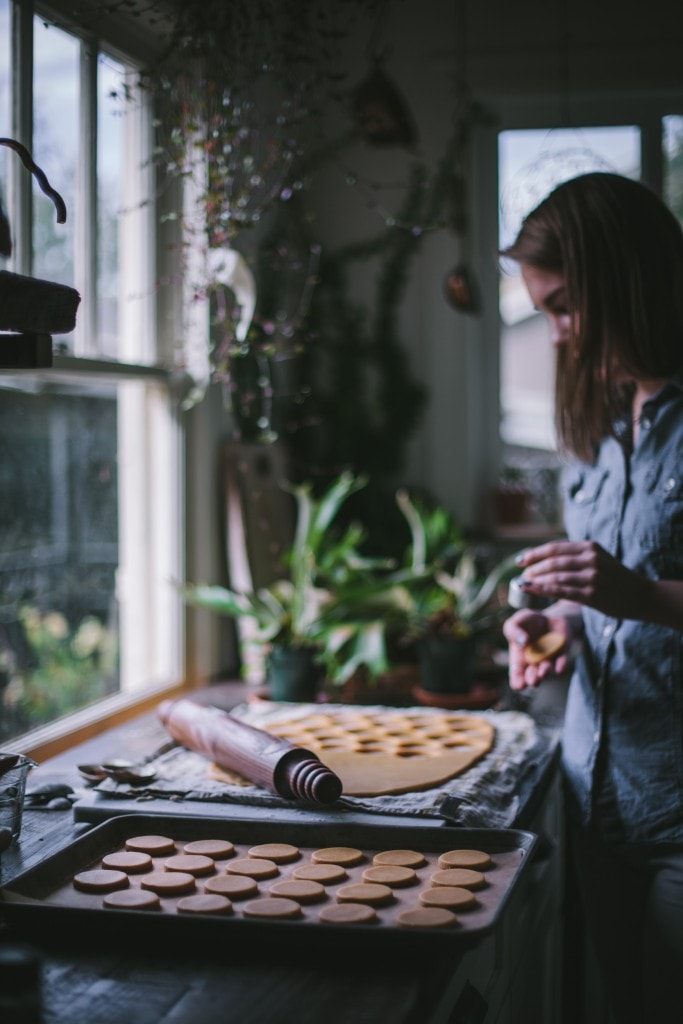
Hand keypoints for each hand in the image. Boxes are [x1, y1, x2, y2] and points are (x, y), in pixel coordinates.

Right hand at [502, 609, 573, 690]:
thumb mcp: (516, 621)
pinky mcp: (561, 651)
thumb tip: (522, 641)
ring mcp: (548, 658)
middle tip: (533, 680)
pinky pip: (562, 661)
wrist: (548, 617)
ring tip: (543, 672)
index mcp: (519, 659)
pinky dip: (561, 665)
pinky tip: (559, 669)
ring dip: (545, 671)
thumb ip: (513, 630)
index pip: (517, 677)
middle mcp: (533, 663)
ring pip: (546, 669)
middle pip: (532, 678)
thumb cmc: (528, 622)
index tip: (520, 684)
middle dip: (533, 680)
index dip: (518, 683)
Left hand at [514, 539, 648, 618]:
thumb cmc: (615, 577)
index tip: (521, 560)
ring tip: (527, 583)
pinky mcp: (592, 594)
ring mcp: (592, 577)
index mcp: (590, 547)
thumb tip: (544, 557)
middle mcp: (591, 559)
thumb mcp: (598, 558)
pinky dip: (544, 590)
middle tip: (523, 574)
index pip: (555, 548)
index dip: (534, 553)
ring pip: (555, 576)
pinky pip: (562, 591)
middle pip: (553, 562)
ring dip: (537, 580)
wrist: (641, 595)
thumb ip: (576, 556)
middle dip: (534, 568)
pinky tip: (533, 590)